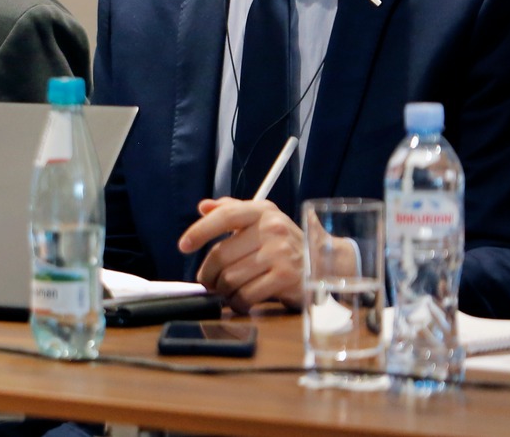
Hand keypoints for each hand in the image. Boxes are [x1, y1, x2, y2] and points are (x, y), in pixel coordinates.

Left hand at [178, 197, 304, 311]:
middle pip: (221, 255)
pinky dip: (238, 302)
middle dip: (209, 274)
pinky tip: (240, 301)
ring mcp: (280, 253)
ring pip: (231, 278)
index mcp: (262, 211)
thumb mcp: (262, 219)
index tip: (183, 246)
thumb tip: (203, 206)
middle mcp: (272, 228)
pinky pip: (247, 295)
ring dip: (223, 291)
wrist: (326, 263)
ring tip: (226, 292)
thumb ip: (232, 210)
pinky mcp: (286, 278)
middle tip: (209, 282)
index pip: (225, 216)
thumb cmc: (285, 242)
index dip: (200, 231)